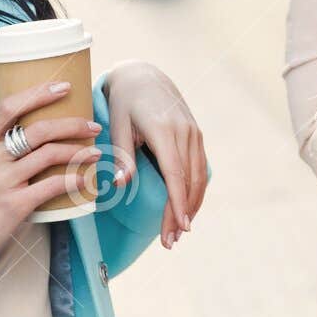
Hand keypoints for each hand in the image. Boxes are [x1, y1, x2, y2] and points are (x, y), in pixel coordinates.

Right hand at [0, 79, 103, 287]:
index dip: (39, 93)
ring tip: (95, 152)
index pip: (9, 107)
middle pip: (38, 129)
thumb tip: (37, 139)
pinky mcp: (13, 205)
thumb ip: (0, 152)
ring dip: (79, 151)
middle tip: (92, 125)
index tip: (64, 86)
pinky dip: (73, 179)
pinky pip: (52, 185)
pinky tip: (84, 178)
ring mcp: (2, 181)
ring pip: (49, 154)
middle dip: (72, 124)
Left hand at [103, 61, 206, 248]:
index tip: (179, 226)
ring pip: (198, 177)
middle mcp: (185, 132)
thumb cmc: (124, 101)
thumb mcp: (117, 124)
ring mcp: (194, 133)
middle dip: (182, 213)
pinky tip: (187, 209)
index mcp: (164, 129)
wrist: (143, 74)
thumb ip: (122, 154)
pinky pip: (200, 168)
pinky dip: (195, 191)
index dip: (178, 202)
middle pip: (188, 181)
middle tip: (170, 241)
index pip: (175, 173)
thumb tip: (121, 184)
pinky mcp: (196, 135)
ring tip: (179, 232)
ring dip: (191, 206)